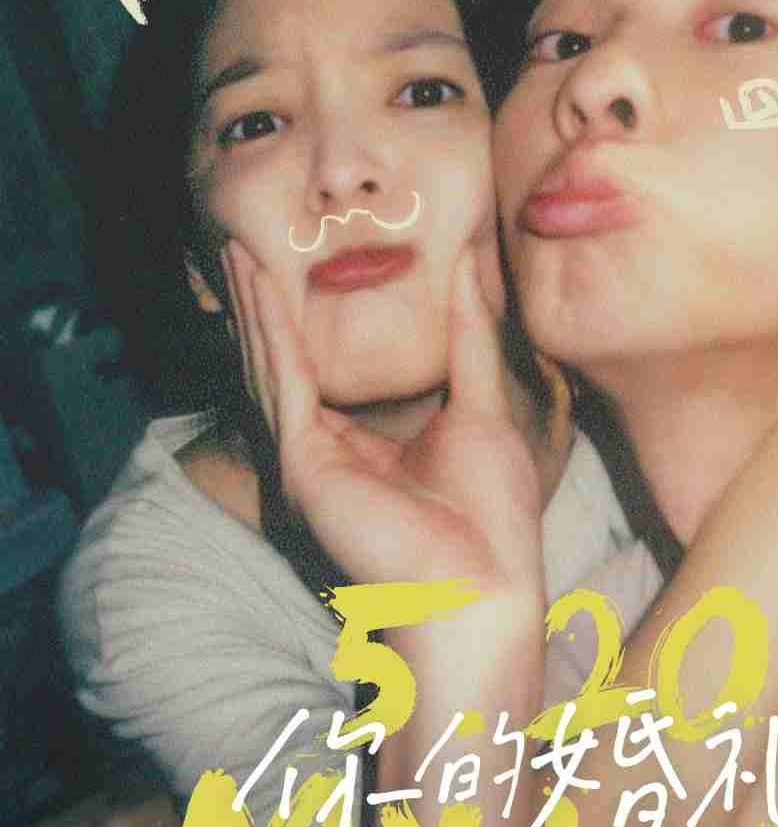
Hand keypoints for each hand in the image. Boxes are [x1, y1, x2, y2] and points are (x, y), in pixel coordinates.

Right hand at [222, 239, 541, 594]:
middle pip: (284, 364)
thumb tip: (466, 265)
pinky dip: (272, 336)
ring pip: (272, 369)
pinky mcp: (305, 466)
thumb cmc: (491, 516)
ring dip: (254, 309)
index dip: (301, 319)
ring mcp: (310, 461)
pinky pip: (284, 385)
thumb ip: (466, 336)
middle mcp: (326, 453)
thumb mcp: (482, 404)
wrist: (485, 584)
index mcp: (362, 447)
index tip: (296, 263)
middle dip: (264, 304)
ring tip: (237, 252)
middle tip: (244, 242)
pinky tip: (262, 293)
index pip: (319, 372)